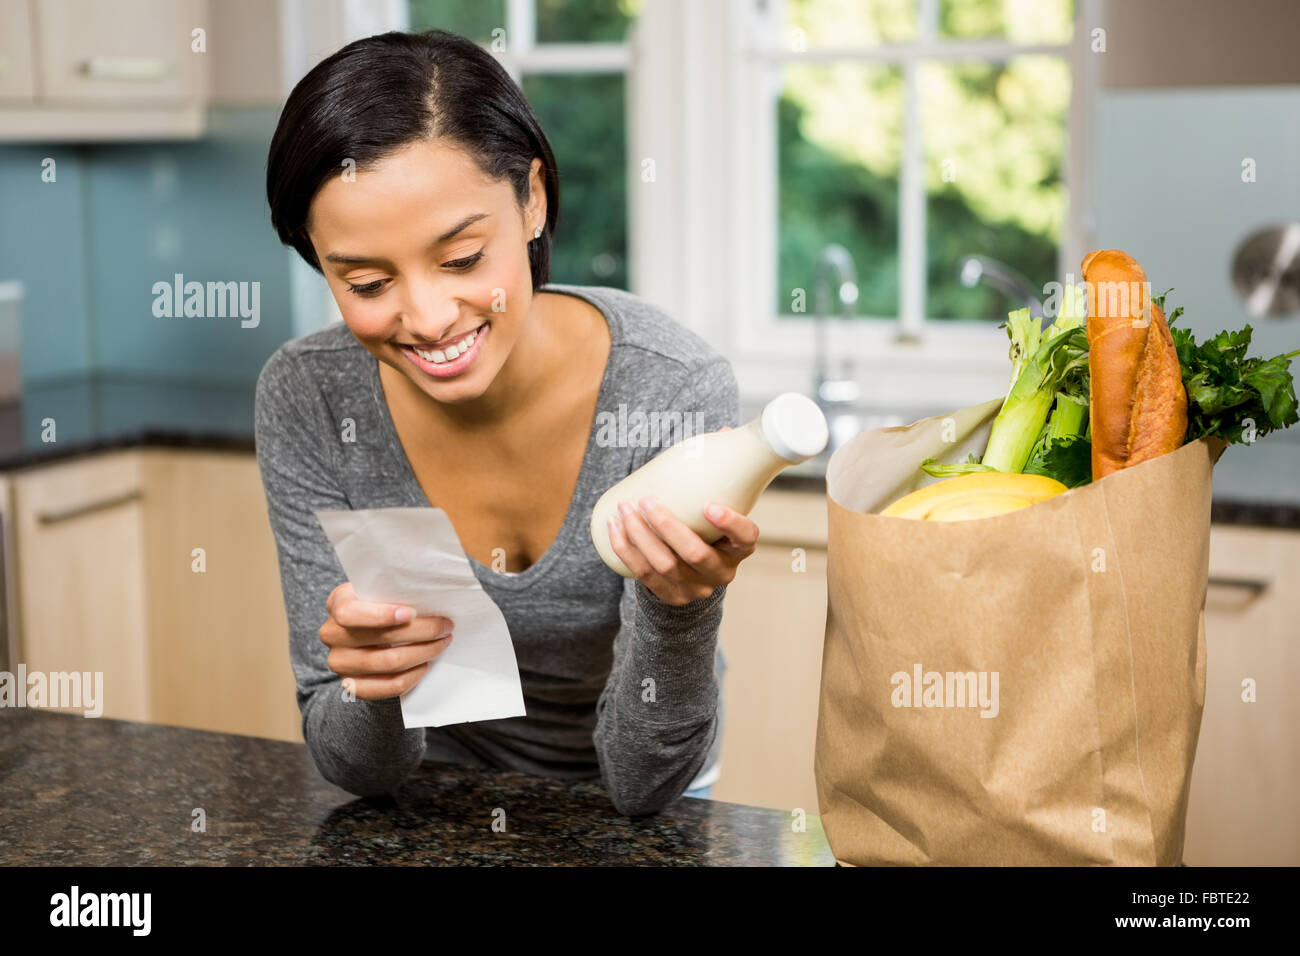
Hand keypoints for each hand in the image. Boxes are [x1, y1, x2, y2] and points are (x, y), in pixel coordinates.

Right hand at [319, 581, 453, 700]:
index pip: (350, 613)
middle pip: (381, 639)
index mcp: (338, 604)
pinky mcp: (353, 686)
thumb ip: (395, 590)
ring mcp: (340, 663)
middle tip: (446, 626)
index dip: (381, 615)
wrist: (365, 633)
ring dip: (424, 652)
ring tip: (442, 642)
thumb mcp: (380, 590)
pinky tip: (425, 664)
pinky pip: (389, 687)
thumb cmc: (380, 605)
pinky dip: (413, 676)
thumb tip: (431, 593)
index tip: (412, 612)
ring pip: (390, 663)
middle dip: (422, 632)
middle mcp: (332, 634)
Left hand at [606, 430, 760, 605]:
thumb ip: (721, 473)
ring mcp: (695, 588)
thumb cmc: (705, 527)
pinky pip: (644, 574)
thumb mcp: (717, 506)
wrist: (690, 573)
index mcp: (739, 548)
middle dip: (667, 526)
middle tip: (646, 501)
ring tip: (624, 509)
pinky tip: (613, 528)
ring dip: (640, 536)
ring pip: (665, 565)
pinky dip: (625, 549)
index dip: (731, 524)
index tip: (709, 504)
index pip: (746, 538)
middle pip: (695, 553)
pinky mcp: (670, 596)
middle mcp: (722, 572)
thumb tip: (725, 430)